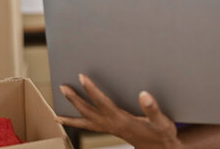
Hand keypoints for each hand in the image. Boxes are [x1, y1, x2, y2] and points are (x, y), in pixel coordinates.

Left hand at [56, 74, 181, 148]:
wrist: (161, 148)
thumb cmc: (162, 134)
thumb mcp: (162, 122)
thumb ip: (153, 109)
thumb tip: (143, 94)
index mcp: (122, 121)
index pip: (102, 103)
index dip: (91, 90)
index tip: (81, 77)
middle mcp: (112, 125)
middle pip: (88, 113)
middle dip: (74, 100)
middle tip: (63, 87)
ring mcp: (110, 129)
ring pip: (86, 123)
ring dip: (71, 117)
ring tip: (57, 114)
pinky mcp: (111, 130)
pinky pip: (90, 127)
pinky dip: (80, 124)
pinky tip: (74, 120)